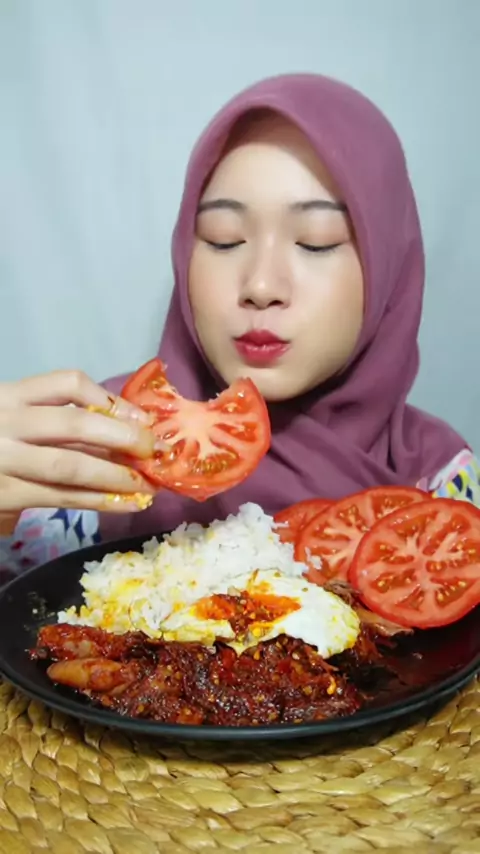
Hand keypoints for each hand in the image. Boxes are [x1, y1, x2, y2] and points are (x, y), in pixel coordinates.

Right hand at [0, 369, 161, 527]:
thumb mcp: (10, 420)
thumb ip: (48, 423)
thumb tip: (117, 426)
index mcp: (8, 395)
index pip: (66, 383)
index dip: (109, 399)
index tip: (141, 417)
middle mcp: (4, 421)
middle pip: (73, 423)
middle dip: (121, 437)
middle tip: (154, 449)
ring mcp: (2, 459)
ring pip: (69, 466)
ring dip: (115, 477)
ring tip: (147, 486)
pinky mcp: (3, 494)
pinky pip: (59, 497)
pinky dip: (97, 501)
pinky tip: (123, 503)